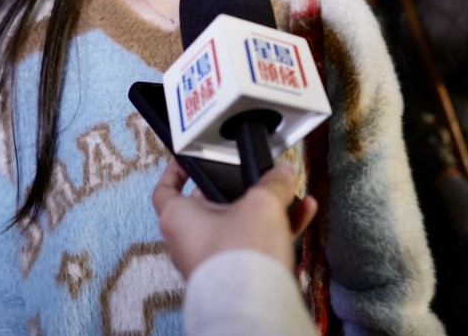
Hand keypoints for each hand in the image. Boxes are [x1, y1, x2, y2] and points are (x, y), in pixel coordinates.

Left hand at [152, 159, 317, 279]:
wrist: (252, 306)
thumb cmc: (238, 256)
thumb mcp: (261, 202)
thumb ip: (273, 183)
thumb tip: (283, 174)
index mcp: (178, 218)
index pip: (166, 189)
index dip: (176, 171)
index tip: (186, 162)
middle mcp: (189, 241)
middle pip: (210, 205)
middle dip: (237, 191)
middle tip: (254, 178)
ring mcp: (210, 260)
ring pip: (237, 226)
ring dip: (264, 210)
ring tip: (289, 195)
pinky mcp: (233, 276)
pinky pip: (252, 246)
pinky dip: (273, 231)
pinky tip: (300, 216)